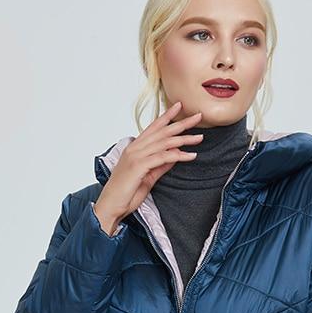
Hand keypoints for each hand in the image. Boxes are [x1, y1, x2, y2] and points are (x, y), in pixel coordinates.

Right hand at [94, 100, 204, 225]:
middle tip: (198, 116)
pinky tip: (191, 155)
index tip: (179, 106)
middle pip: (162, 131)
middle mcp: (135, 148)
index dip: (167, 116)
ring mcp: (136, 156)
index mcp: (135, 148)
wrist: (111, 206)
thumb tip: (175, 156)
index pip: (153, 127)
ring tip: (199, 138)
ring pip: (164, 142)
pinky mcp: (139, 166)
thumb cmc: (126, 194)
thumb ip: (160, 165)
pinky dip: (179, 156)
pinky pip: (163, 157)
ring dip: (184, 139)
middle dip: (181, 123)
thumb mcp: (148, 177)